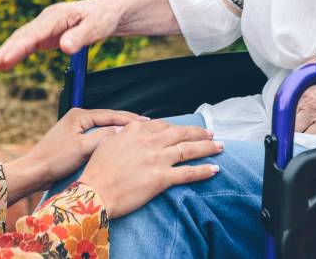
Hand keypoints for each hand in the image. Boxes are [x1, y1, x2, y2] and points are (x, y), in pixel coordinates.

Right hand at [0, 0, 121, 71]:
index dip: (20, 47)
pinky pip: (28, 43)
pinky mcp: (47, 33)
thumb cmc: (104, 17)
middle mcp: (47, 18)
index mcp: (57, 16)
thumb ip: (80, 37)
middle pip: (23, 35)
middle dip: (6, 50)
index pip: (35, 33)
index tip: (6, 59)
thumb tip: (64, 48)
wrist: (109, 11)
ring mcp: (45, 25)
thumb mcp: (97, 27)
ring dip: (7, 52)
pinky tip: (5, 64)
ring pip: (22, 39)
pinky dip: (16, 52)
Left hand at [2, 107, 148, 203]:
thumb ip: (103, 137)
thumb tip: (122, 130)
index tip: (147, 122)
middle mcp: (78, 117)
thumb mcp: (82, 148)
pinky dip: (111, 138)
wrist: (36, 171)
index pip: (110, 114)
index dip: (130, 119)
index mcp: (79, 115)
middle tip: (149, 127)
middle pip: (108, 118)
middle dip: (128, 123)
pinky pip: (98, 135)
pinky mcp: (76, 139)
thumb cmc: (55, 159)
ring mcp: (76, 128)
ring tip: (139, 134)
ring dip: (120, 130)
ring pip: (104, 127)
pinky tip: (121, 143)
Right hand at [78, 121, 222, 216]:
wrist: (96, 191)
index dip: (176, 127)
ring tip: (219, 146)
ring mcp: (157, 159)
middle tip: (209, 133)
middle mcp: (149, 141)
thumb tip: (128, 128)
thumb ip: (122, 133)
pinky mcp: (162, 178)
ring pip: (188, 149)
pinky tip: (214, 169)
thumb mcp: (107, 142)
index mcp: (136, 130)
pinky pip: (188, 173)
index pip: (163, 125)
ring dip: (206, 147)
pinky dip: (203, 170)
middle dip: (198, 132)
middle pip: (180, 133)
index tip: (184, 129)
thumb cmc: (98, 169)